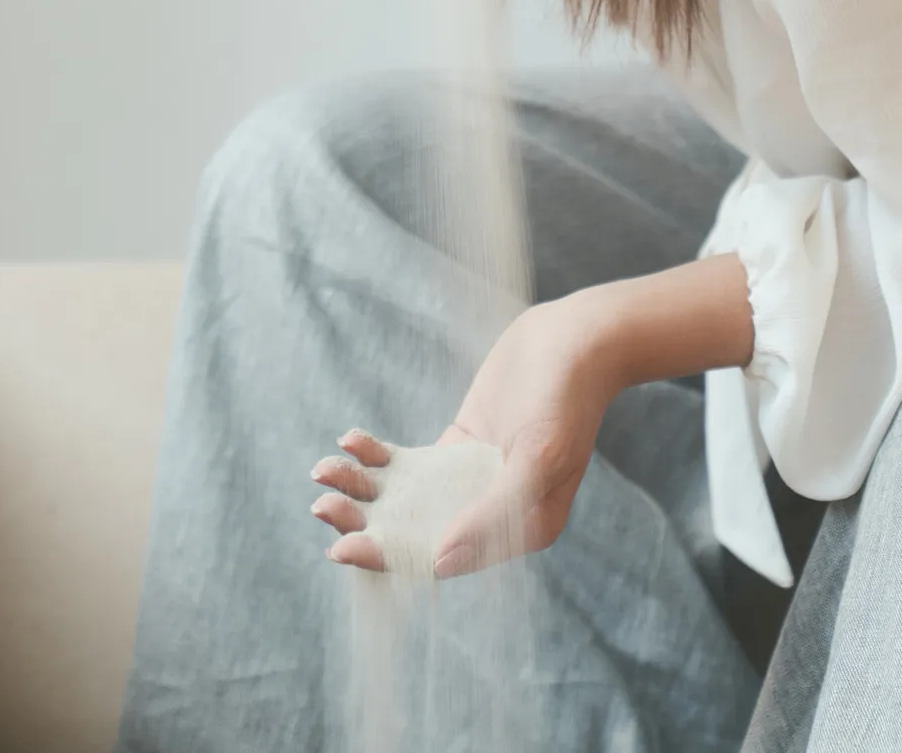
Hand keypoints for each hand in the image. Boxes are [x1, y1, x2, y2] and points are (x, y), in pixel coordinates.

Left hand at [311, 297, 618, 576]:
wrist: (579, 339)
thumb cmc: (569, 398)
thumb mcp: (538, 457)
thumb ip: (491, 511)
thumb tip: (438, 562)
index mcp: (519, 531)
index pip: (441, 560)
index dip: (388, 558)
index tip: (342, 549)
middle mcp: (491, 513)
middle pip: (414, 531)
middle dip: (363, 523)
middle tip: (321, 505)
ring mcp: (470, 478)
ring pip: (404, 497)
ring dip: (362, 488)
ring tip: (323, 469)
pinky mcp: (458, 444)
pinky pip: (409, 462)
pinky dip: (378, 455)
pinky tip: (351, 441)